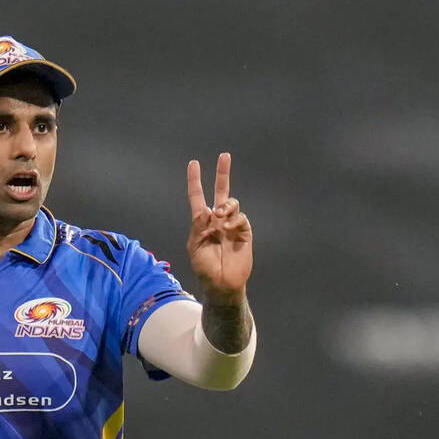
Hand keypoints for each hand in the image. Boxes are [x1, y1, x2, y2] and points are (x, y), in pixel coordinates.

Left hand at [186, 152, 252, 305]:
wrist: (221, 283)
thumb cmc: (205, 267)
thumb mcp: (195, 245)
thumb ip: (198, 226)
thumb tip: (207, 209)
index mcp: (202, 221)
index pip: (198, 196)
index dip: (195, 181)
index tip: (194, 164)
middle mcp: (217, 219)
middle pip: (221, 191)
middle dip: (223, 173)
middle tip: (224, 156)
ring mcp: (231, 225)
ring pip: (232, 203)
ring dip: (226, 205)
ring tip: (220, 215)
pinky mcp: (244, 232)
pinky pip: (241, 218)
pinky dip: (234, 220)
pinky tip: (228, 228)